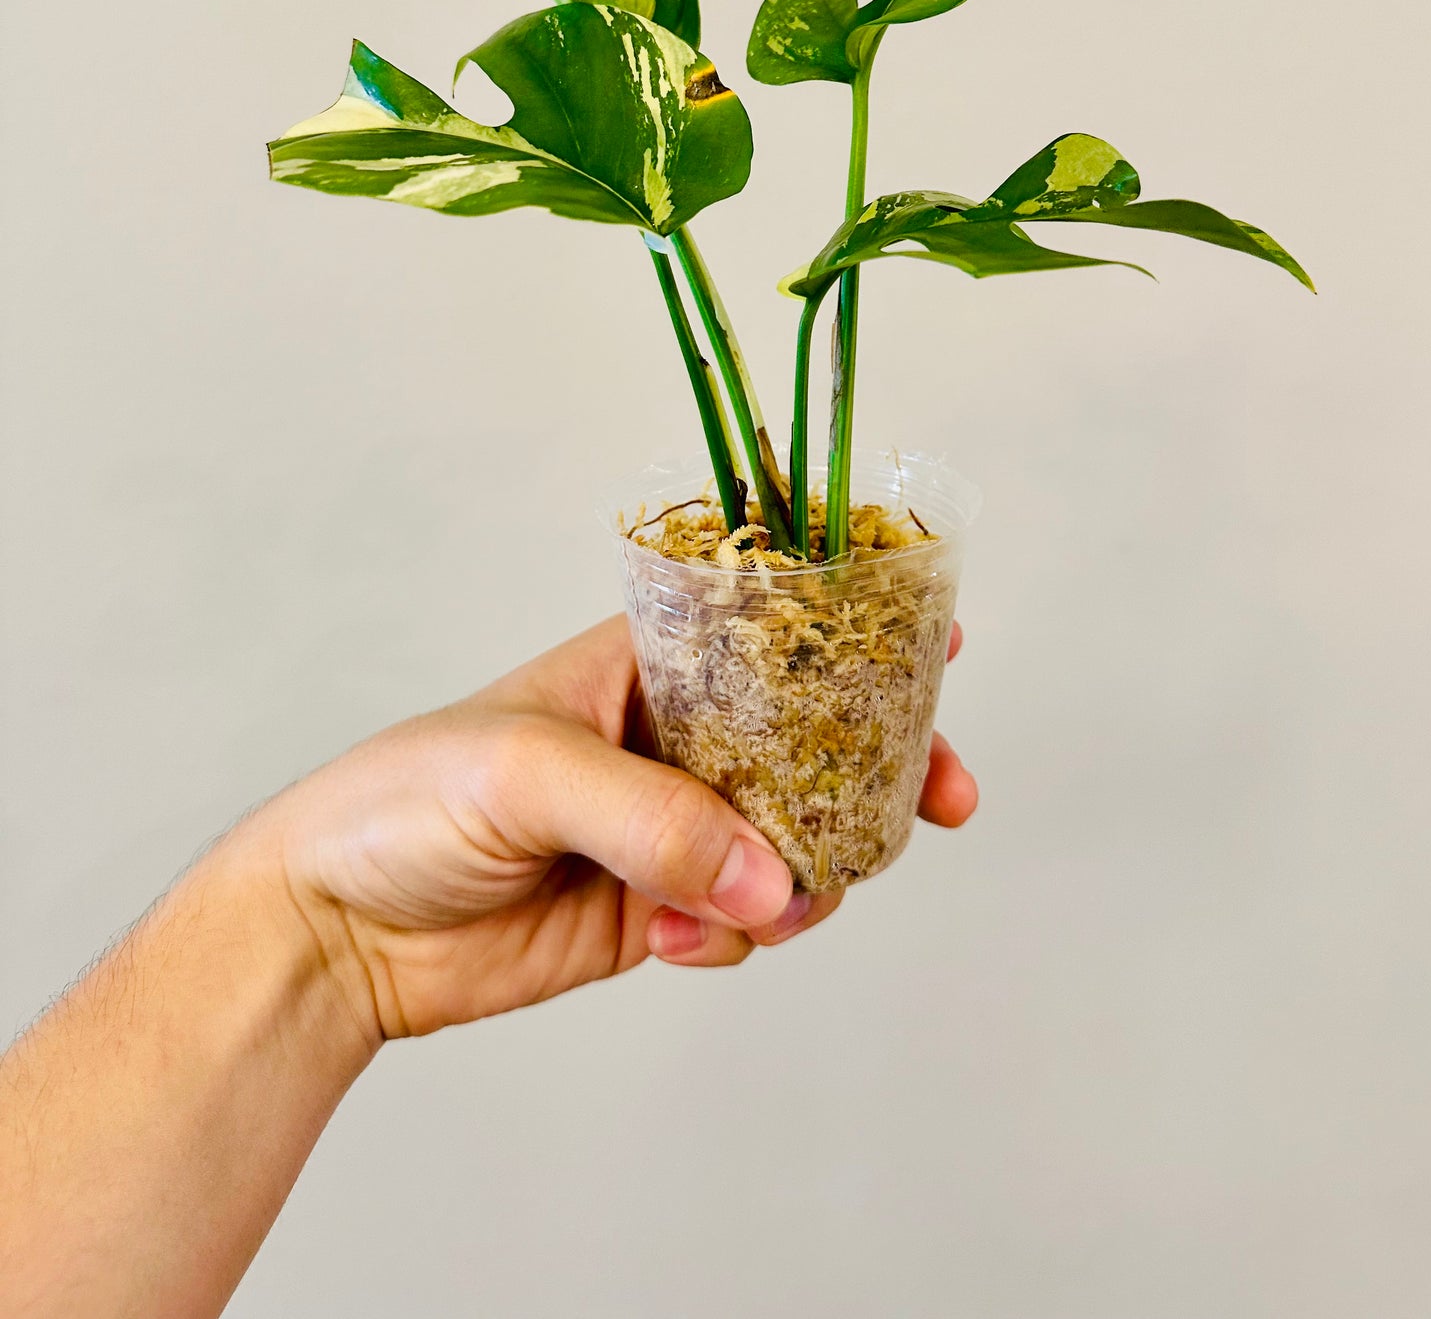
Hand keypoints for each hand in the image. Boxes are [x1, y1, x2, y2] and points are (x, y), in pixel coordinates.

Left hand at [246, 614, 975, 1042]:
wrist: (336, 928)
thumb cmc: (407, 798)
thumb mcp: (529, 770)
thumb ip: (655, 820)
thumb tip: (774, 877)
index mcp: (643, 664)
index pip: (770, 635)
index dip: (857, 640)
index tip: (943, 645)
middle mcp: (669, 740)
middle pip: (809, 742)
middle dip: (878, 771)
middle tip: (942, 802)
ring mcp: (668, 831)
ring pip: (790, 843)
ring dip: (797, 879)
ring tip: (752, 909)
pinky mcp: (655, 912)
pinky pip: (744, 919)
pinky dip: (734, 936)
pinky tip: (666, 946)